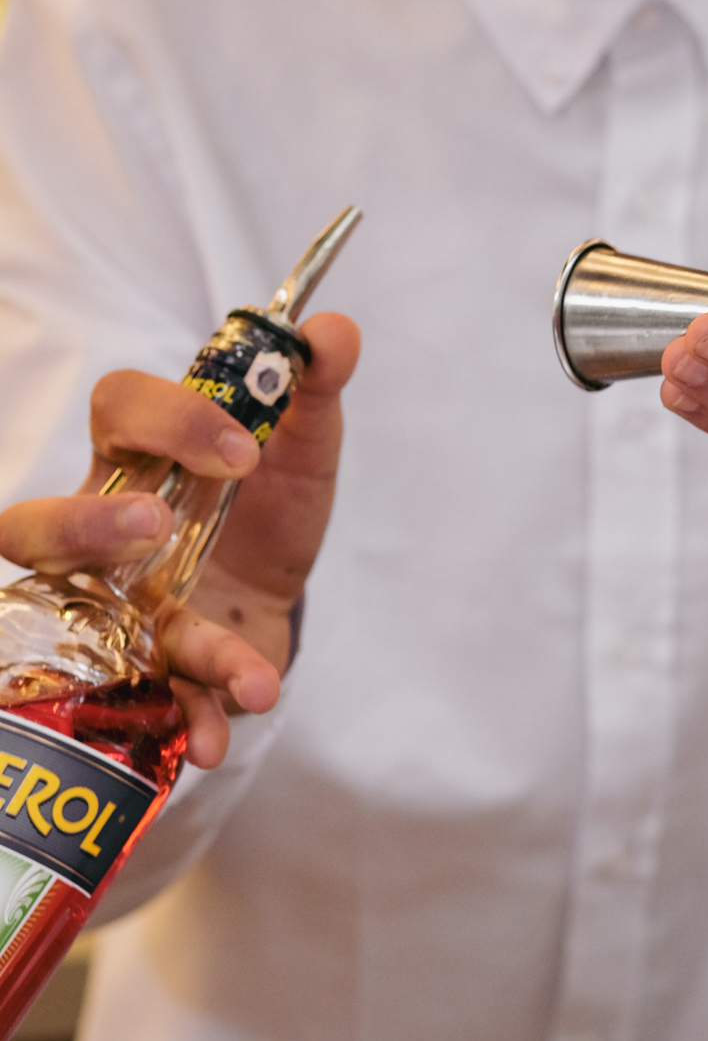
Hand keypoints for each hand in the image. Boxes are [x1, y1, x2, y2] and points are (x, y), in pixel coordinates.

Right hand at [0, 312, 360, 768]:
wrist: (280, 595)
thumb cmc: (266, 507)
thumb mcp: (302, 447)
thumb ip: (315, 388)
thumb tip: (334, 330)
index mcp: (141, 454)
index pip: (116, 409)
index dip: (172, 419)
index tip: (247, 448)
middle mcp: (107, 530)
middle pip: (41, 521)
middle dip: (87, 523)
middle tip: (156, 522)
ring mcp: (119, 603)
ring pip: (76, 614)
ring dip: (125, 623)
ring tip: (186, 633)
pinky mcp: (154, 665)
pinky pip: (156, 690)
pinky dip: (196, 707)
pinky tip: (238, 710)